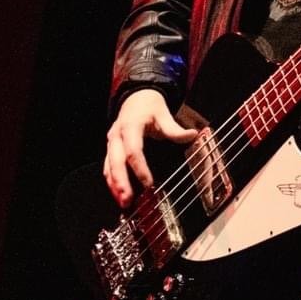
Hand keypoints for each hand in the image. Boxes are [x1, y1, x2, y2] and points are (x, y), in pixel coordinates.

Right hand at [103, 88, 194, 205]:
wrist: (136, 97)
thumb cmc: (150, 106)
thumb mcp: (164, 114)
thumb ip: (175, 129)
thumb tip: (192, 135)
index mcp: (130, 126)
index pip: (133, 150)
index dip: (140, 168)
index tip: (148, 183)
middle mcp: (117, 135)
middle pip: (116, 162)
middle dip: (121, 182)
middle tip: (128, 199)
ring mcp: (111, 143)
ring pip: (108, 166)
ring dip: (114, 185)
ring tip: (123, 202)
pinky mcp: (110, 148)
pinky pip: (108, 167)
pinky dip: (112, 181)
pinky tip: (118, 194)